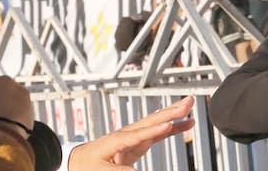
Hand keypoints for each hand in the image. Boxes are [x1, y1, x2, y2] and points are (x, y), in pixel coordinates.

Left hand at [68, 97, 193, 170]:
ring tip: (189, 105)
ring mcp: (134, 135)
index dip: (154, 130)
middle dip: (170, 111)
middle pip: (152, 120)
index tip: (168, 125)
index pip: (139, 135)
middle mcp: (128, 133)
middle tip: (187, 102)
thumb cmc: (85, 165)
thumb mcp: (100, 170)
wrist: (78, 160)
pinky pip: (159, 132)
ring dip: (174, 113)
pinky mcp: (139, 140)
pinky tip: (185, 124)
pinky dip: (172, 127)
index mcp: (117, 140)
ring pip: (157, 121)